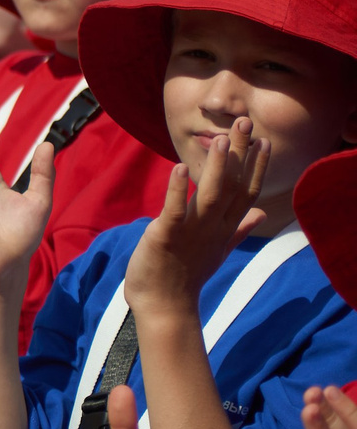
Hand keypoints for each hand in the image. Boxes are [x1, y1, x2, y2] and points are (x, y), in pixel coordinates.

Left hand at [126, 121, 269, 323]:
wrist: (165, 306)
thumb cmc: (186, 275)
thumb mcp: (218, 249)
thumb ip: (239, 229)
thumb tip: (262, 213)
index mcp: (223, 228)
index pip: (246, 192)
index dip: (255, 166)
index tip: (263, 141)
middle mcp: (212, 227)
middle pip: (232, 186)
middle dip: (239, 154)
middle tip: (245, 123)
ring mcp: (191, 231)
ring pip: (209, 195)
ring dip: (215, 167)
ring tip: (219, 140)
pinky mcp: (166, 235)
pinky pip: (174, 209)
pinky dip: (178, 189)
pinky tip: (181, 168)